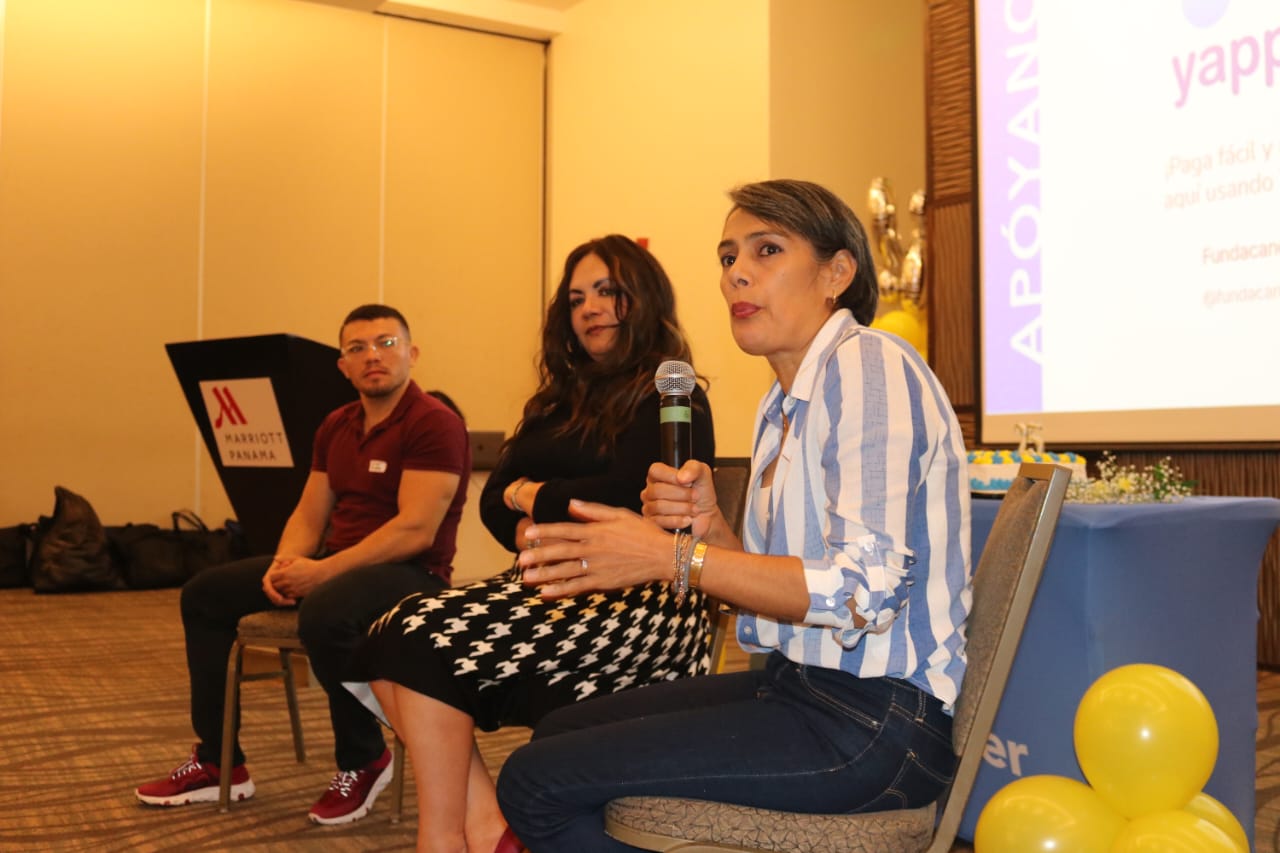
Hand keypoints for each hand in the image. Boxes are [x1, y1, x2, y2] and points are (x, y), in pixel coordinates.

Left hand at [263, 555, 328, 604]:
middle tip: (279, 580)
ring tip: (286, 584)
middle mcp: (288, 582)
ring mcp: (293, 589)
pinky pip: (288, 596)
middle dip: (275, 583)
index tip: (276, 574)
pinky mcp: (298, 594)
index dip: (273, 576)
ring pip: (280, 592)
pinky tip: (292, 588)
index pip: (271, 577)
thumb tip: (276, 558)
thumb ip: (285, 558)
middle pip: (274, 586)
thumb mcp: (297, 559)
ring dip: (281, 589)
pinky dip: (287, 593)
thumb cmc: (310, 565)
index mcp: (286, 572)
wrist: (323, 574)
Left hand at [517, 501, 671, 598]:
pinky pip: (578, 586)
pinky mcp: (603, 582)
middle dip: (539, 556)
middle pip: (560, 552)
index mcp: (596, 531)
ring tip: (526, 578)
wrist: (663, 556)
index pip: (565, 530)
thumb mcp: (619, 514)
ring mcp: (597, 567)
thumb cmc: (643, 532)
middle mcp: (593, 549)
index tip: (528, 533)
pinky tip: (546, 593)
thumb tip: (571, 504)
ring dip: (545, 574)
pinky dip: (561, 590)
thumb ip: (594, 510)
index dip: (545, 531)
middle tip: (520, 560)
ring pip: (565, 571)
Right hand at [641, 460, 718, 538]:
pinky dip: (678, 520)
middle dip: (682, 494)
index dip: (672, 477)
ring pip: (659, 506)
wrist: (706, 516)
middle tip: (695, 497)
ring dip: (682, 508)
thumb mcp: (702, 473)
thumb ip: (693, 468)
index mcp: (659, 475)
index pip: (655, 471)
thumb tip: (681, 477)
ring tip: (694, 509)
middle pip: (657, 490)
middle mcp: (651, 490)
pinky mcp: (653, 523)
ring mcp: (649, 507)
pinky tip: (687, 519)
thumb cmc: (702, 493)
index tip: (688, 483)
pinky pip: (660, 521)